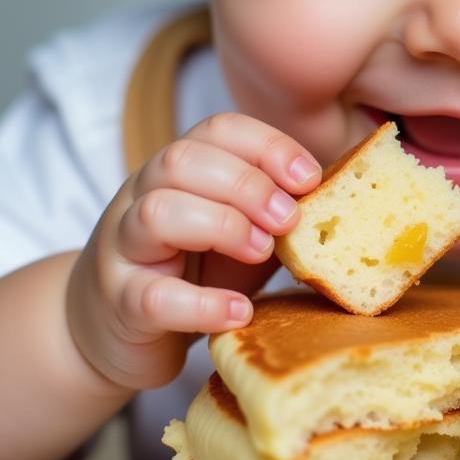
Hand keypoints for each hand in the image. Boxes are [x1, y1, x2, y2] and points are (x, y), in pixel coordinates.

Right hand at [67, 113, 321, 390]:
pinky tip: (240, 311)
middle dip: (247, 183)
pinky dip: (203, 304)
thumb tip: (346, 193)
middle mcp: (143, 196)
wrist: (113, 329)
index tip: (311, 177)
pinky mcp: (121, 304)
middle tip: (290, 219)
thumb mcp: (240, 229)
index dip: (268, 145)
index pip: (218, 130)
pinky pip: (154, 297)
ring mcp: (125, 249)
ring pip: (157, 213)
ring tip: (262, 252)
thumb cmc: (192, 271)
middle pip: (181, 160)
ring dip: (222, 226)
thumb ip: (277, 209)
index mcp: (179, 170)